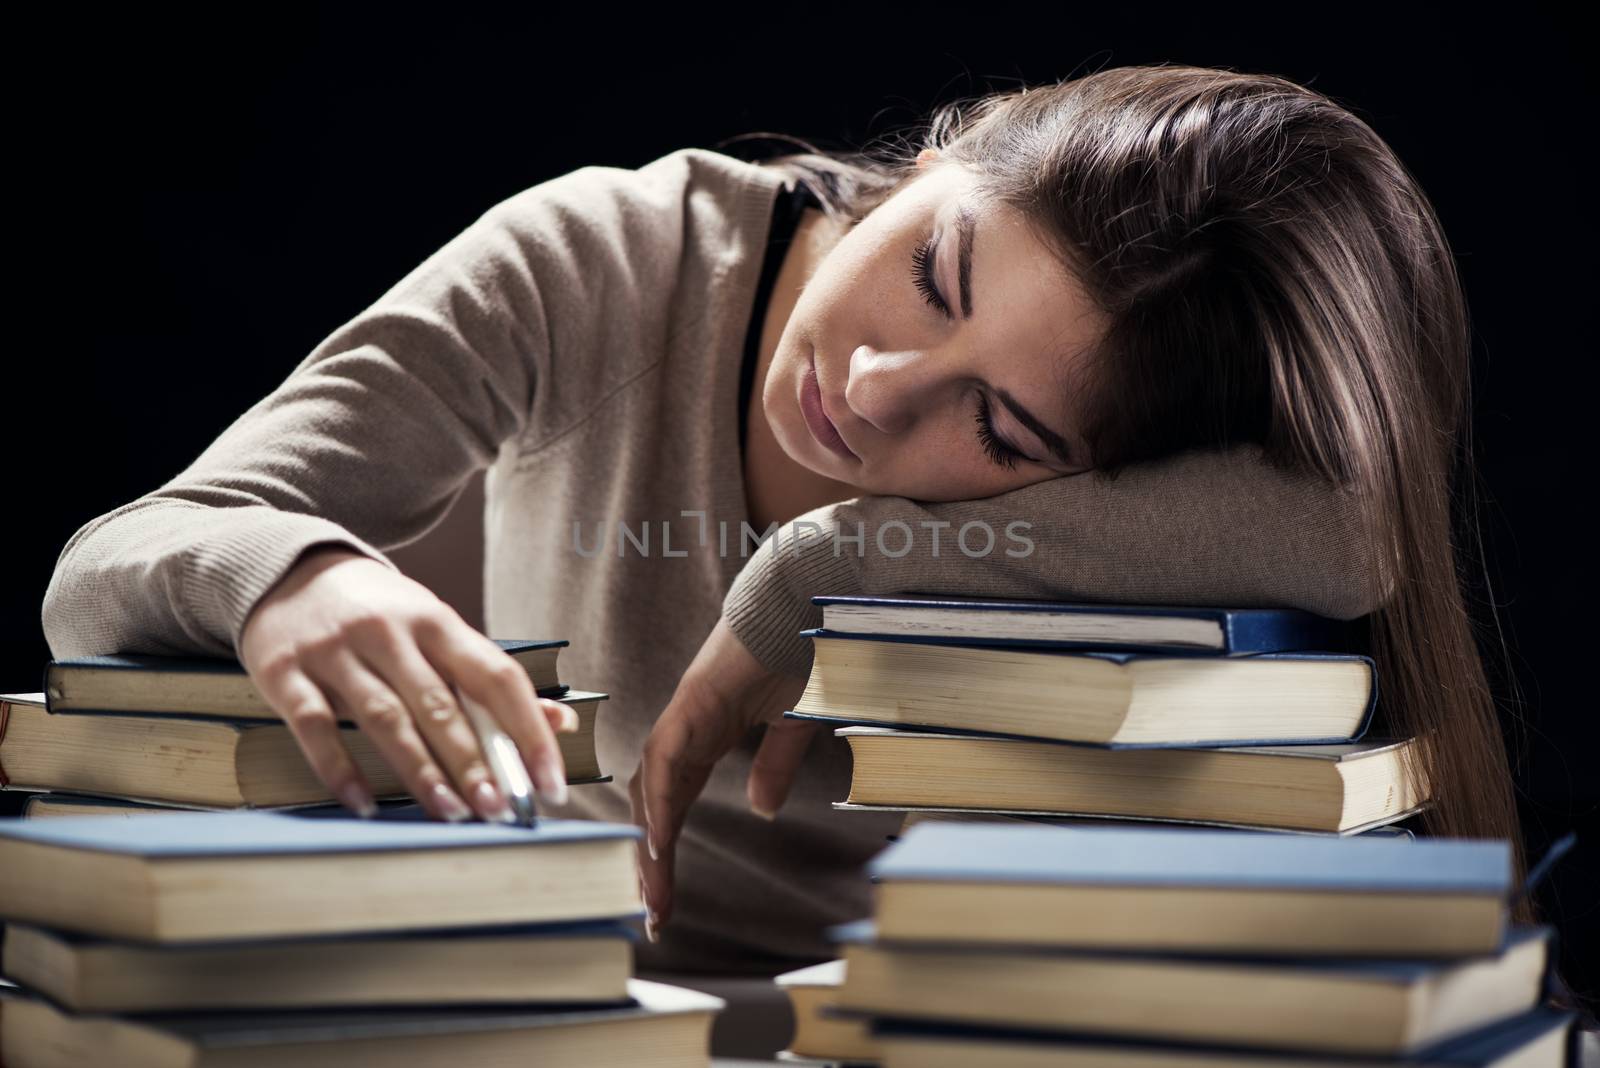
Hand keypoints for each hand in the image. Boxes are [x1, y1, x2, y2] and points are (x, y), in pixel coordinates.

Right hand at [239, 544, 576, 820]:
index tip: (549, 780)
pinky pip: (316, 727)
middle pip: (440, 704)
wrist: (288, 571)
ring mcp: (334, 651)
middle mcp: (388, 632)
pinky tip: (365, 804)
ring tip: (451, 813)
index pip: (496, 676)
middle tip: (499, 809)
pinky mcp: (285, 673)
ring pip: (385, 718)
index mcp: (436, 620)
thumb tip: (559, 722)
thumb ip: (489, 679)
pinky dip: (341, 769)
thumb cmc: (380, 613)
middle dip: (474, 762)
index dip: (528, 730)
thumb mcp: (436, 628)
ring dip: (421, 771)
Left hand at [628, 615, 811, 936]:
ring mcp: (685, 712)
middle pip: (654, 803)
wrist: (806, 598)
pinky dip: (661, 798)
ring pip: (653, 786)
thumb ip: (773, 766)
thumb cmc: (802, 652)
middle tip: (653, 913)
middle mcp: (685, 727)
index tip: (666, 902)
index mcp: (705, 735)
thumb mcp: (792, 726)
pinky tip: (661, 838)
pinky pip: (669, 756)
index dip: (667, 853)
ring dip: (651, 840)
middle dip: (650, 861)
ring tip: (654, 891)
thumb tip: (760, 810)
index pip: (675, 804)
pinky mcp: (693, 699)